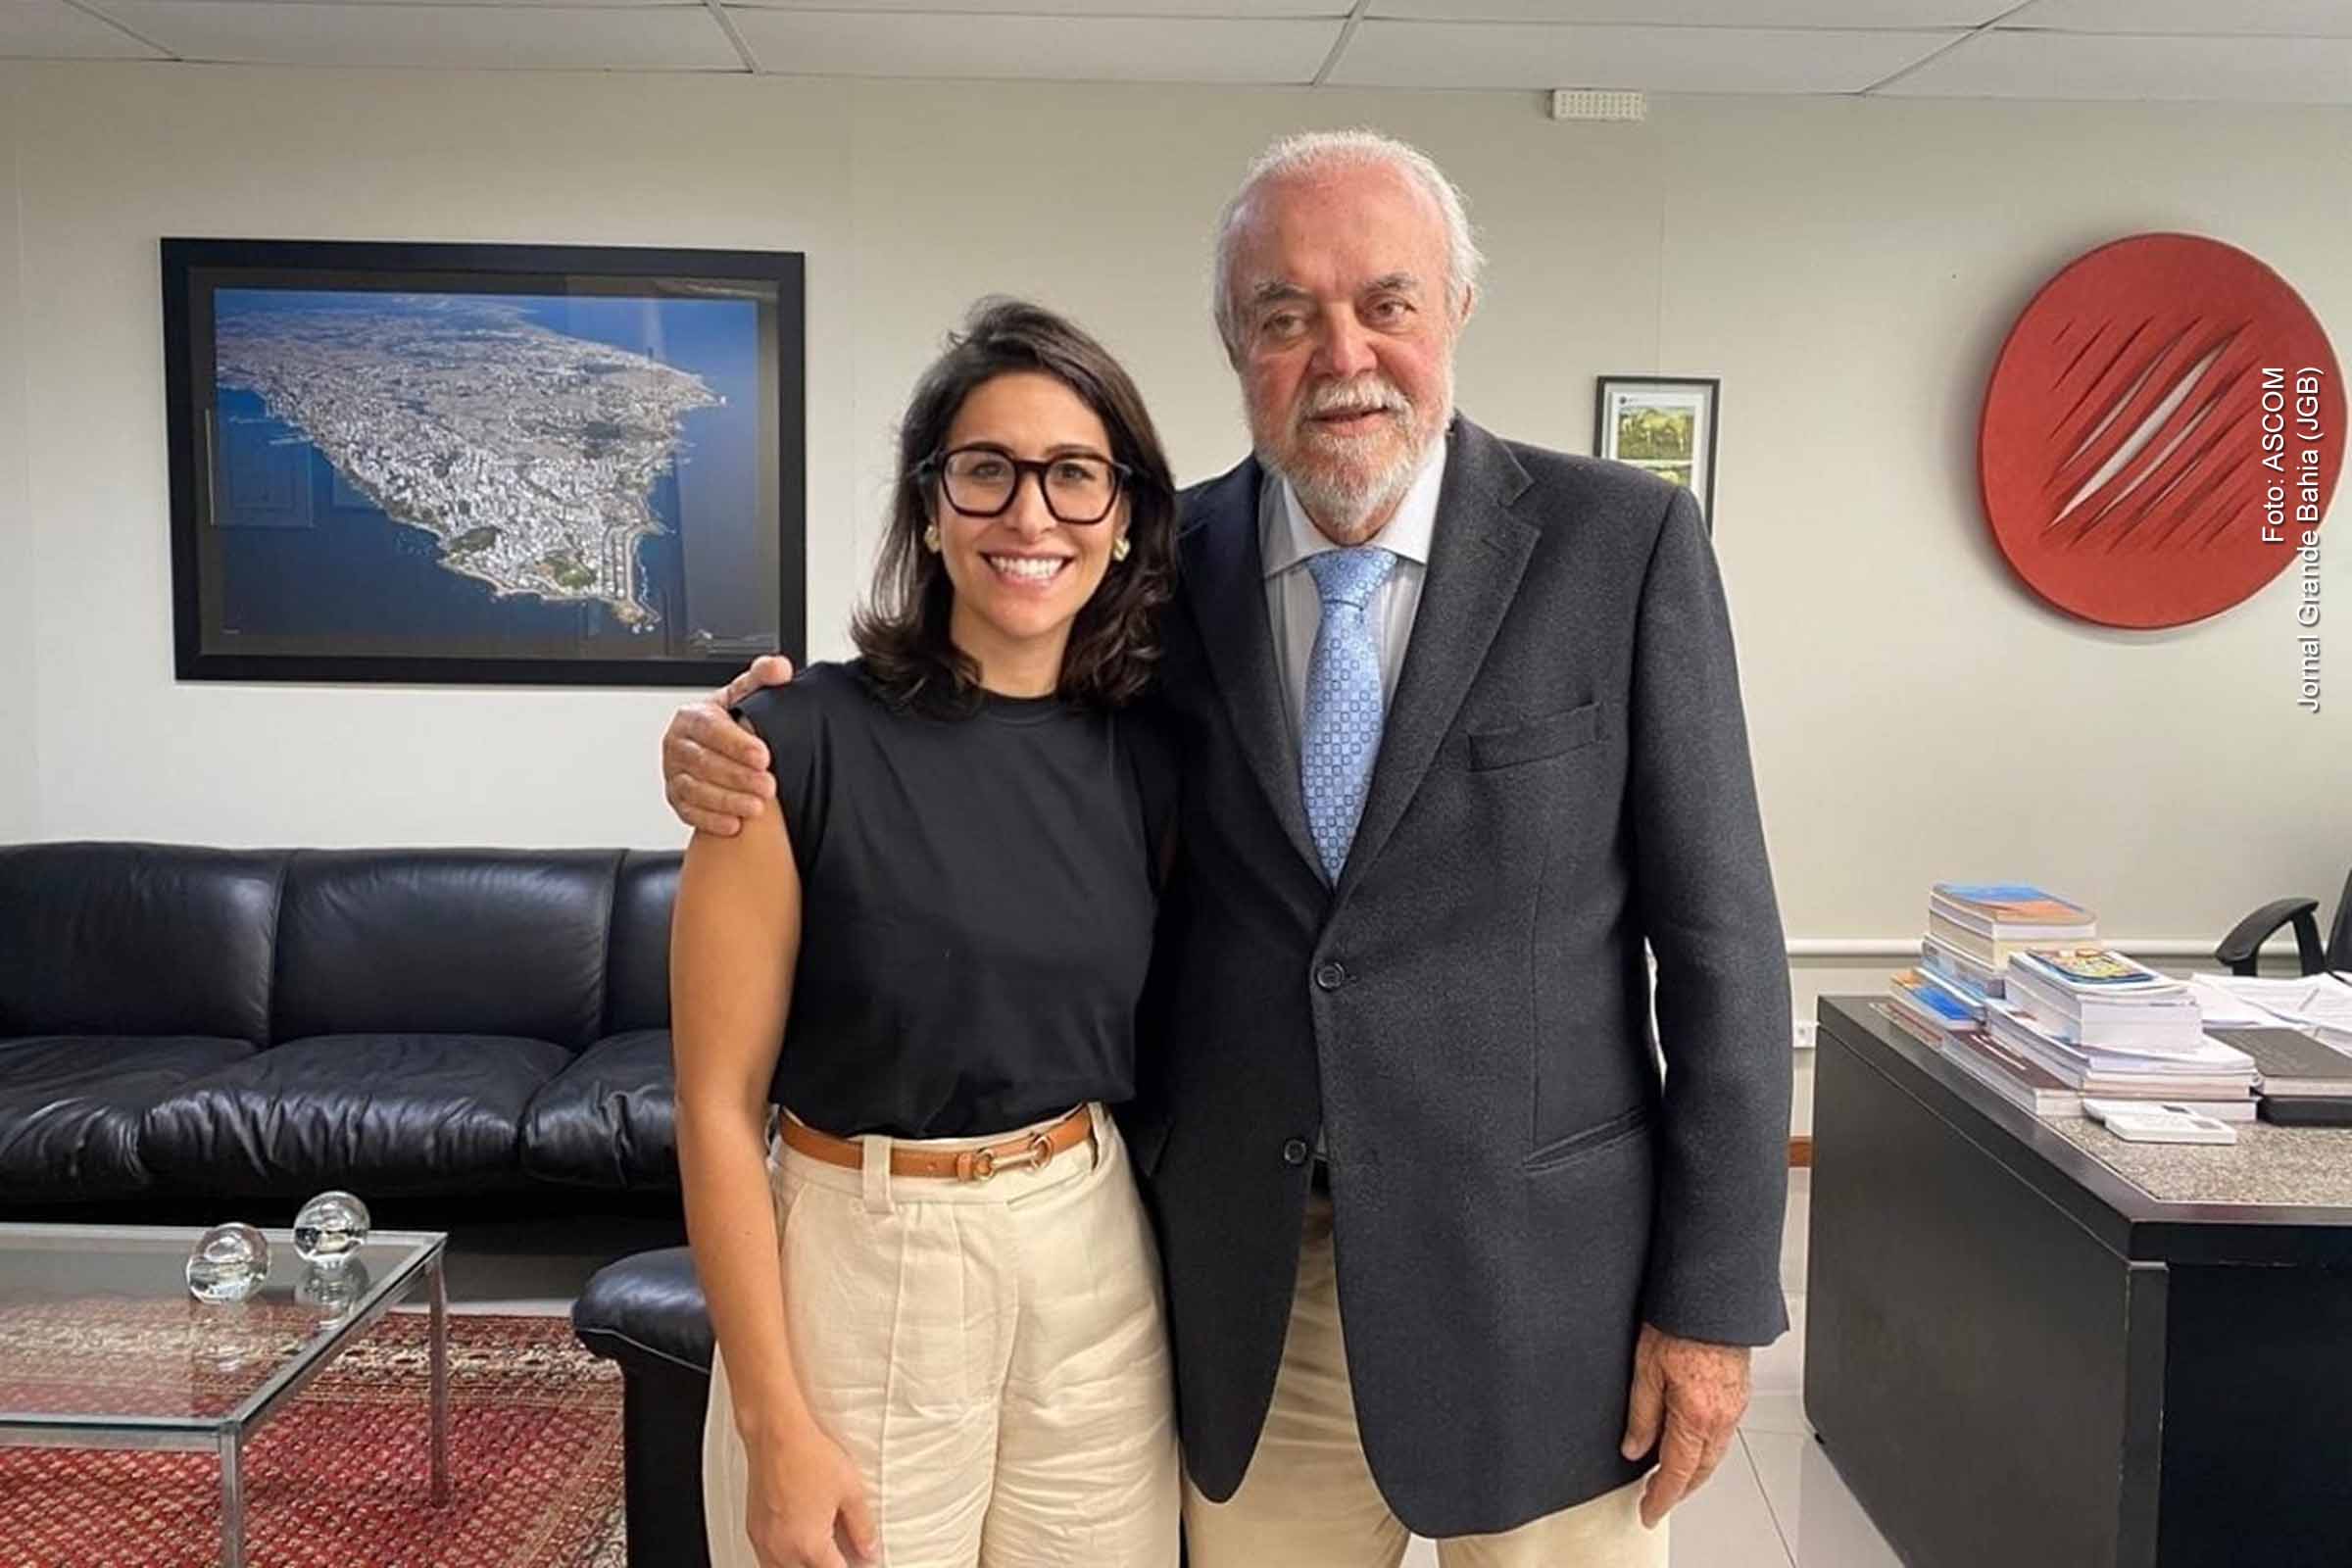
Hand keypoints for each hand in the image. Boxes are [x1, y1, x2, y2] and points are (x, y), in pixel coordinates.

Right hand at [665, 655, 793, 835]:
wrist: (716, 746)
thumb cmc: (731, 722)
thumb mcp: (745, 696)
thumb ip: (762, 679)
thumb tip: (779, 668)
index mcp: (692, 717)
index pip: (710, 728)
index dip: (736, 743)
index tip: (763, 756)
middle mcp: (677, 745)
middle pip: (703, 762)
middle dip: (737, 776)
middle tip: (768, 786)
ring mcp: (674, 773)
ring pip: (694, 789)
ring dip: (727, 801)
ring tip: (756, 807)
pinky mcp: (676, 799)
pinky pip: (689, 812)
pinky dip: (711, 820)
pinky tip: (734, 824)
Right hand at [744, 1420, 878, 1567]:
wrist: (776, 1433)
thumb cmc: (808, 1455)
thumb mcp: (850, 1491)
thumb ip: (863, 1527)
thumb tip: (869, 1549)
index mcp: (808, 1545)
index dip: (852, 1565)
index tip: (860, 1558)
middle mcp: (781, 1548)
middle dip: (826, 1566)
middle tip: (841, 1553)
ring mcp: (764, 1541)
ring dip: (802, 1565)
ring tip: (820, 1550)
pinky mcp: (753, 1529)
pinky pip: (767, 1559)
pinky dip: (783, 1559)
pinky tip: (797, 1544)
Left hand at [1619, 1320, 1750, 1528]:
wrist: (1713, 1296)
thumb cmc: (1680, 1322)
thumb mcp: (1645, 1369)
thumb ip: (1641, 1415)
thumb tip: (1634, 1448)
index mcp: (1696, 1416)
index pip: (1677, 1472)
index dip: (1661, 1497)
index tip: (1649, 1511)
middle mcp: (1721, 1417)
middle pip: (1700, 1470)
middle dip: (1679, 1489)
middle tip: (1657, 1499)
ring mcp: (1734, 1407)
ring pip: (1714, 1454)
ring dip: (1694, 1470)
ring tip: (1671, 1476)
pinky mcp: (1739, 1395)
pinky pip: (1722, 1434)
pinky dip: (1705, 1448)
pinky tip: (1692, 1443)